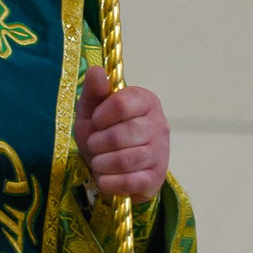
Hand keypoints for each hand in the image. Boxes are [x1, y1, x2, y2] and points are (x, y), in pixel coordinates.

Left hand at [75, 62, 169, 200]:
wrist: (113, 168)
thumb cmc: (103, 134)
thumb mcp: (92, 111)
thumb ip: (94, 91)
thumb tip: (96, 70)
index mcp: (146, 101)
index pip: (121, 103)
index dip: (101, 116)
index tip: (96, 122)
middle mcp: (159, 124)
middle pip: (120, 135)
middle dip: (98, 144)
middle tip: (95, 145)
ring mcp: (160, 152)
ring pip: (124, 161)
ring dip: (101, 164)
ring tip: (99, 161)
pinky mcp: (156, 177)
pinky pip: (128, 182)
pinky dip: (109, 182)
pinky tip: (106, 177)